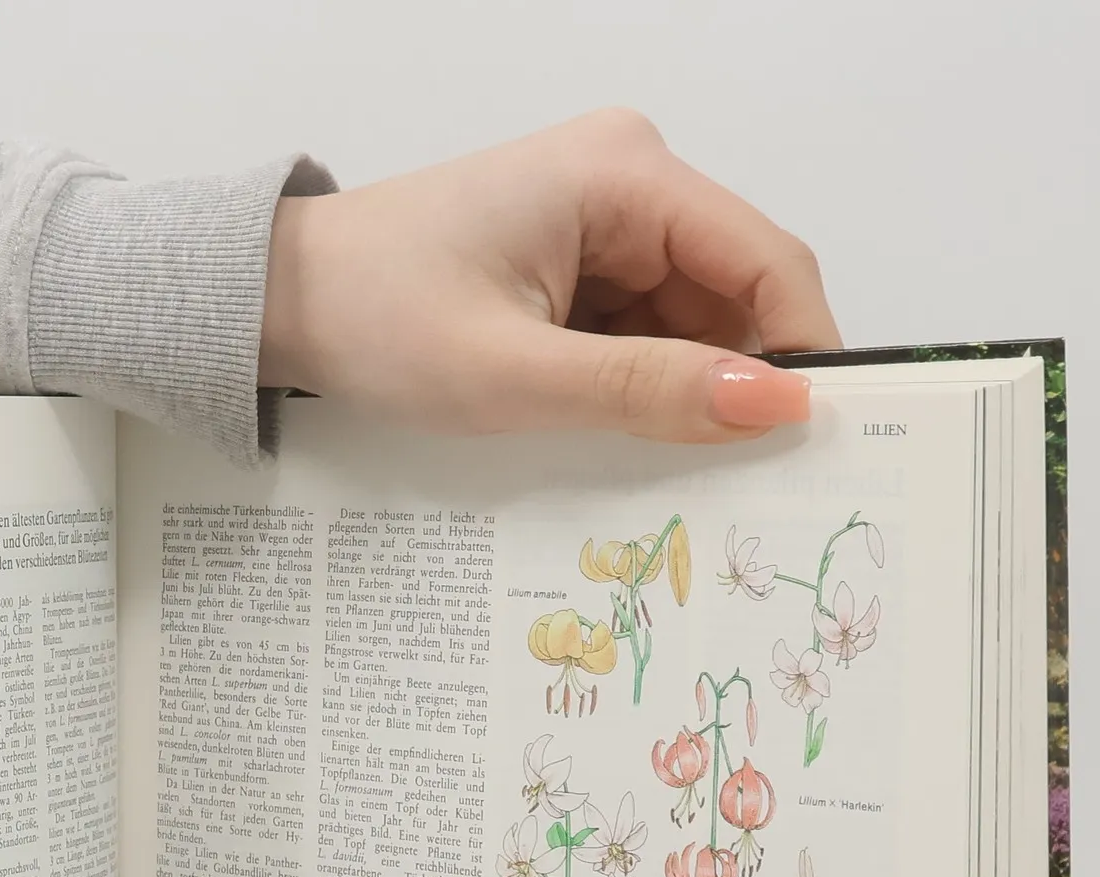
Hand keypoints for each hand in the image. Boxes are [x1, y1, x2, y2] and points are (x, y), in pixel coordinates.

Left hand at [260, 108, 839, 442]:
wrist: (282, 302)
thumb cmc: (375, 320)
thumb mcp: (515, 376)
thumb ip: (647, 392)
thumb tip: (773, 407)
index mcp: (625, 173)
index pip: (765, 259)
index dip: (802, 350)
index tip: (817, 439)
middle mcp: (628, 177)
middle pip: (734, 290)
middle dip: (737, 378)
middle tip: (745, 480)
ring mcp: (602, 218)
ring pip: (690, 316)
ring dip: (683, 386)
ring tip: (665, 463)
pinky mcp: (574, 259)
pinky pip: (642, 325)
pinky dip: (641, 379)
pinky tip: (617, 429)